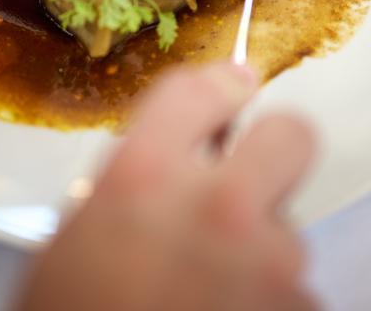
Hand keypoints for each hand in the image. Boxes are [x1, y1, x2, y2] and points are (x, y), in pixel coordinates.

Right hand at [14, 64, 317, 310]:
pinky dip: (268, 302)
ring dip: (259, 250)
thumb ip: (130, 180)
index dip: (219, 82)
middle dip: (272, 145)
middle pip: (290, 134)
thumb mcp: (75, 237)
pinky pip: (295, 290)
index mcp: (145, 178)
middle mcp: (218, 209)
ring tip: (210, 291)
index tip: (232, 83)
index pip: (199, 90)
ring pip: (287, 228)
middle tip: (248, 174)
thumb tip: (173, 155)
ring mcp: (268, 268)